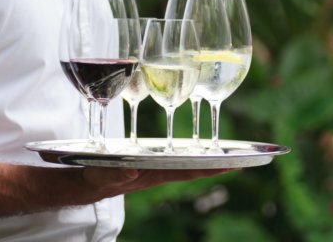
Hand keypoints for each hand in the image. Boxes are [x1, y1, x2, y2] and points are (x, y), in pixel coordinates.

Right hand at [81, 167, 235, 198]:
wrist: (87, 181)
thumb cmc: (95, 177)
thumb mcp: (102, 174)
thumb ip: (115, 173)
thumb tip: (132, 170)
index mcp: (154, 174)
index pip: (188, 171)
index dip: (211, 167)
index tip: (233, 165)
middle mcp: (161, 171)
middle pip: (196, 167)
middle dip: (220, 164)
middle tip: (245, 159)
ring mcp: (158, 167)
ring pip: (190, 163)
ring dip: (210, 159)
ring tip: (232, 154)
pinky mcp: (152, 162)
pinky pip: (179, 158)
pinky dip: (193, 154)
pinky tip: (203, 150)